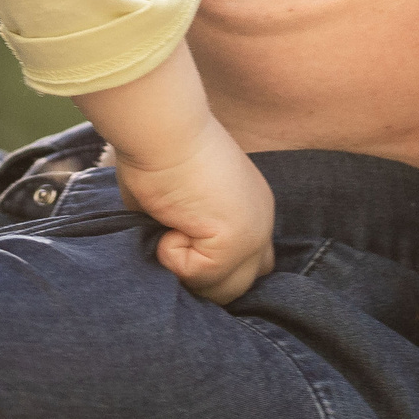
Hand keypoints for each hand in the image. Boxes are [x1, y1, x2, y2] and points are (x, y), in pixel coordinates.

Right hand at [117, 119, 277, 303]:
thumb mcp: (176, 198)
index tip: (184, 258)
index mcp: (252, 208)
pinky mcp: (234, 242)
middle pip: (241, 285)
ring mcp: (253, 234)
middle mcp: (261, 222)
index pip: (251, 263)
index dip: (218, 271)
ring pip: (223, 291)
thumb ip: (184, 230)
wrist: (163, 127)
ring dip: (186, 270)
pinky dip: (170, 254)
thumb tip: (166, 256)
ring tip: (168, 230)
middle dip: (203, 282)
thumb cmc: (157, 150)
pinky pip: (196, 275)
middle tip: (169, 253)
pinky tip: (168, 219)